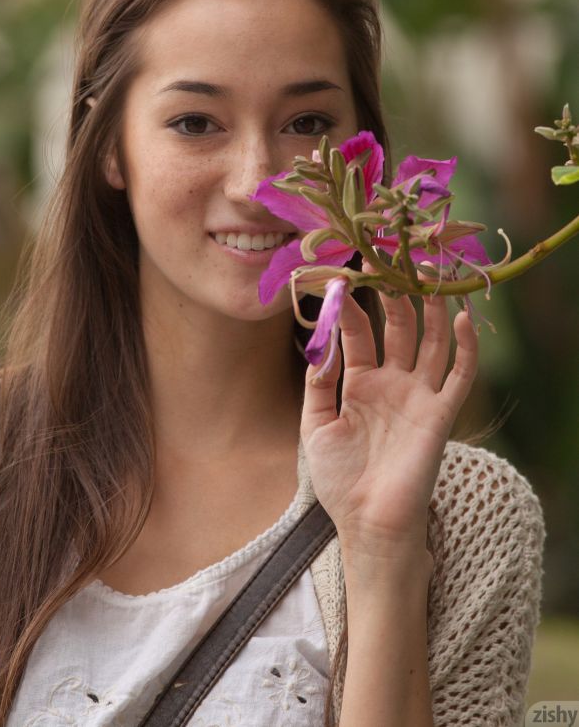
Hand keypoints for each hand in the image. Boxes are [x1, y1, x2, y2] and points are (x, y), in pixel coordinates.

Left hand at [299, 283, 477, 565]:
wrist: (367, 523)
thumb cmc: (339, 480)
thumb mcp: (316, 426)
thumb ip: (318, 384)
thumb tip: (318, 343)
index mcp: (361, 384)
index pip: (360, 333)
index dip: (352, 306)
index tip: (342, 276)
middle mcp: (393, 384)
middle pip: (399, 328)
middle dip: (396, 294)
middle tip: (391, 258)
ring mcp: (418, 397)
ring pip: (431, 342)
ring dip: (433, 308)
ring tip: (429, 272)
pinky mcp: (440, 414)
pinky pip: (459, 376)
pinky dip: (465, 347)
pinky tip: (463, 317)